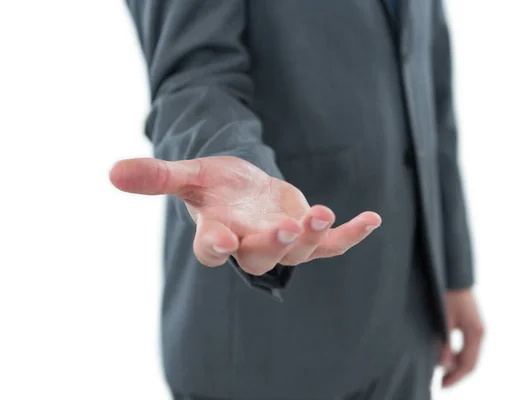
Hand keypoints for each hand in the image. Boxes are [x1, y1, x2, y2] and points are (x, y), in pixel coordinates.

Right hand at [109, 156, 380, 274]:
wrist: (243, 190)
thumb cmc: (214, 186)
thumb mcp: (187, 174)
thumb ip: (156, 176)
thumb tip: (112, 171)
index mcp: (218, 235)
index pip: (213, 250)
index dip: (216, 248)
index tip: (220, 241)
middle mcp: (250, 245)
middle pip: (261, 256)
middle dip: (274, 243)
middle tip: (284, 228)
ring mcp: (282, 243)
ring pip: (299, 251)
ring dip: (312, 235)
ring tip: (325, 214)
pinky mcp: (307, 236)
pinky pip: (331, 245)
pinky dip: (350, 234)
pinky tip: (372, 219)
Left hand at [439, 289, 484, 387]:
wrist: (454, 276)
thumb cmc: (447, 294)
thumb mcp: (443, 319)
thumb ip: (444, 342)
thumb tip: (443, 365)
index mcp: (475, 333)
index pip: (467, 365)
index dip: (455, 378)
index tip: (442, 385)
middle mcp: (480, 334)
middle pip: (470, 363)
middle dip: (456, 375)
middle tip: (440, 382)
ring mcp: (478, 330)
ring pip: (469, 356)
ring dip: (456, 365)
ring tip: (440, 371)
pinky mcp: (473, 326)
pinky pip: (468, 347)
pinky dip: (458, 355)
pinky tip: (446, 356)